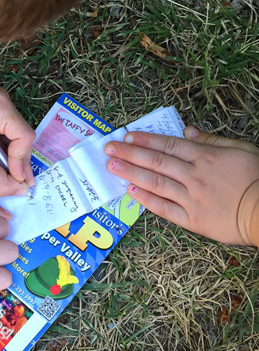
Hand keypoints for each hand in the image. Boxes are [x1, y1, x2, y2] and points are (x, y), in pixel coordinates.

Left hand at [0, 88, 34, 196]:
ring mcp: (1, 107)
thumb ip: (0, 180)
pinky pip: (8, 137)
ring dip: (13, 160)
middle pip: (22, 138)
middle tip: (19, 185)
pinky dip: (6, 154)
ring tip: (12, 180)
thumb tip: (21, 192)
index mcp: (0, 105)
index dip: (21, 160)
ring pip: (17, 139)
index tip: (15, 180)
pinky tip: (4, 168)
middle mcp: (4, 101)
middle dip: (18, 162)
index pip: (23, 136)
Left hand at [104, 126, 258, 246]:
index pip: (168, 144)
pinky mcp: (193, 220)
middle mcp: (194, 176)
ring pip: (155, 182)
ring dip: (131, 173)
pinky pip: (165, 208)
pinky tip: (131, 192)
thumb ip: (212, 140)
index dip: (145, 139)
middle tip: (109, 148)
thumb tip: (188, 130)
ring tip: (112, 166)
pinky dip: (146, 200)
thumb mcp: (241, 149)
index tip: (127, 135)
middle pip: (156, 161)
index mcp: (205, 157)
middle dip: (130, 153)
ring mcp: (192, 198)